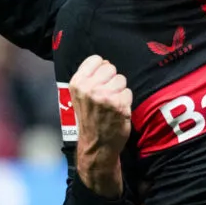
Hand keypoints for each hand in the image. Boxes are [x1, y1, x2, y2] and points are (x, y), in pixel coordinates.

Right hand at [70, 55, 131, 194]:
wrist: (96, 145)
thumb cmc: (90, 119)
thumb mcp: (80, 96)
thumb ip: (89, 78)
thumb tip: (105, 62)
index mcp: (77, 83)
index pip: (96, 59)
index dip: (101, 70)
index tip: (99, 82)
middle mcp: (89, 88)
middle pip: (111, 68)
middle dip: (111, 80)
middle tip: (106, 96)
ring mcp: (105, 96)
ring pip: (121, 79)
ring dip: (120, 91)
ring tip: (111, 104)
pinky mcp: (119, 105)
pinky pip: (128, 92)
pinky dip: (126, 101)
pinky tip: (118, 111)